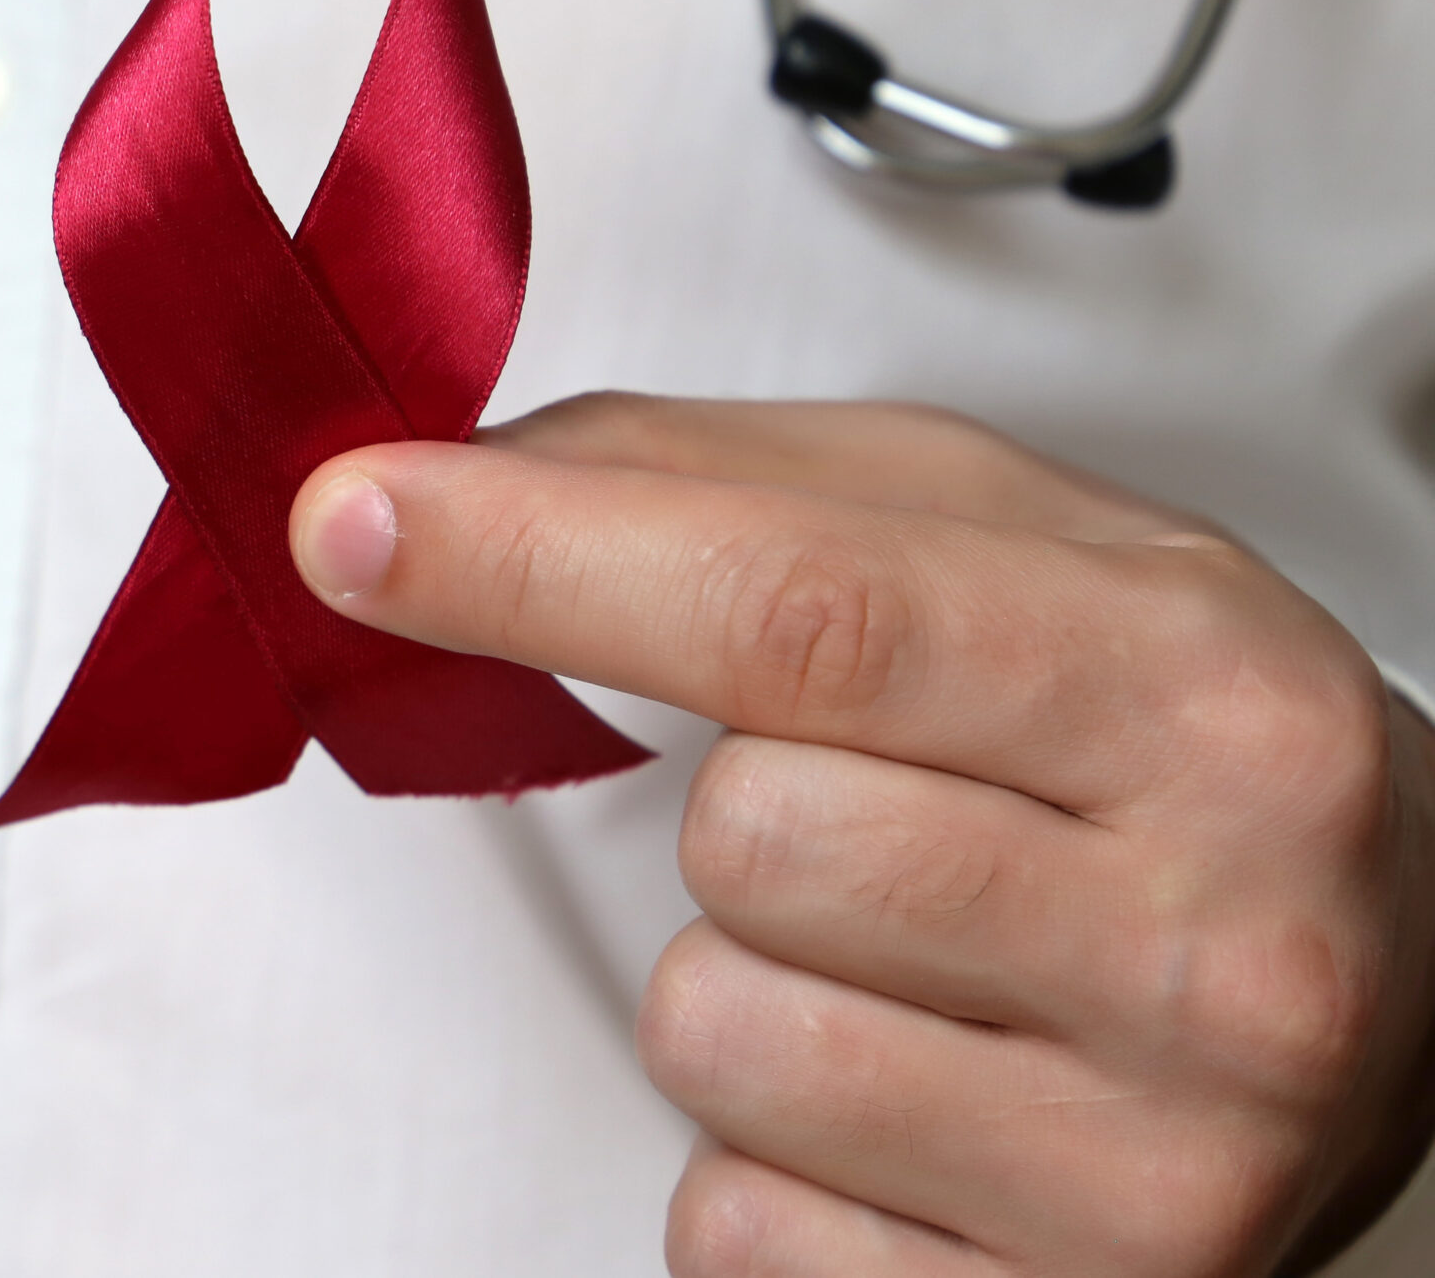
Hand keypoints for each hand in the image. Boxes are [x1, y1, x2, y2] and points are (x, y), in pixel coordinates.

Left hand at [288, 394, 1434, 1276]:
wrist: (1407, 978)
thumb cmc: (1175, 747)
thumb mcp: (1011, 545)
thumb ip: (729, 485)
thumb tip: (445, 482)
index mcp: (1197, 699)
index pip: (804, 611)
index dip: (541, 560)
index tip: (356, 526)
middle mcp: (1214, 947)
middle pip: (743, 836)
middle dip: (736, 806)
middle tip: (884, 807)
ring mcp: (1154, 1173)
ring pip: (715, 1034)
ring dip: (747, 979)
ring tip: (911, 956)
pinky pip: (733, 1222)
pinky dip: (770, 1152)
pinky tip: (917, 1091)